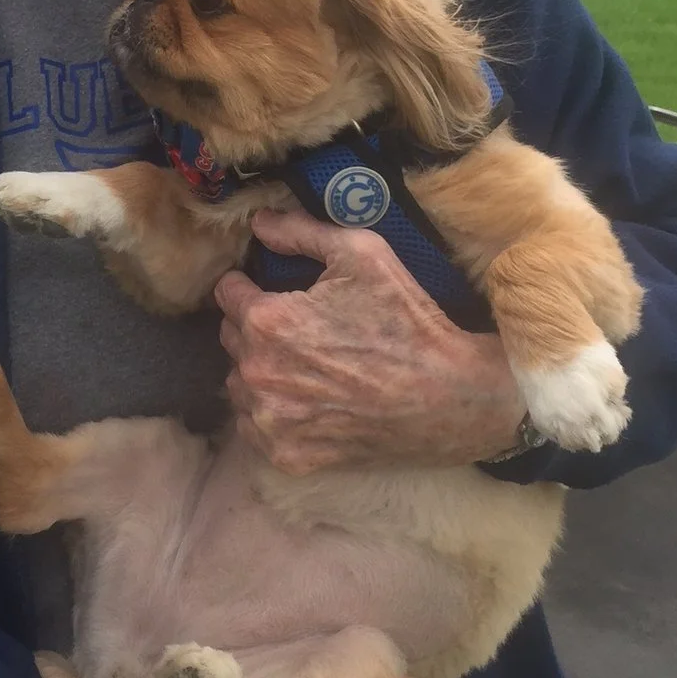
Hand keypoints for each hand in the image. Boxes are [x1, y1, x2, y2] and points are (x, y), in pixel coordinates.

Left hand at [214, 208, 523, 475]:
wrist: (449, 397)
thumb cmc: (407, 320)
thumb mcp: (362, 254)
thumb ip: (301, 232)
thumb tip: (259, 221)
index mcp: (266, 321)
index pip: (227, 294)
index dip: (250, 286)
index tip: (273, 290)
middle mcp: (255, 374)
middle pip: (232, 339)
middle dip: (257, 328)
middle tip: (302, 329)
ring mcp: (270, 421)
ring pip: (240, 385)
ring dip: (261, 372)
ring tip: (307, 367)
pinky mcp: (287, 456)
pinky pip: (257, 428)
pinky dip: (274, 414)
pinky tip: (309, 403)